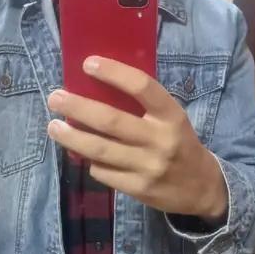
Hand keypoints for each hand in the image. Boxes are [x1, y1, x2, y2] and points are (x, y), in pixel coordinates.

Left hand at [47, 57, 227, 217]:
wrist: (201, 187)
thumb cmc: (179, 142)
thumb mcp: (171, 118)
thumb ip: (143, 106)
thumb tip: (97, 88)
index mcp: (171, 115)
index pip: (142, 86)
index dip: (113, 72)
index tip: (87, 64)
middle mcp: (160, 139)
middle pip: (111, 120)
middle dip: (78, 107)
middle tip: (55, 98)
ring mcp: (148, 167)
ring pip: (100, 150)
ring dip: (71, 137)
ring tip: (53, 126)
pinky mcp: (138, 189)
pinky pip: (104, 172)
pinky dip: (89, 161)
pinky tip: (81, 154)